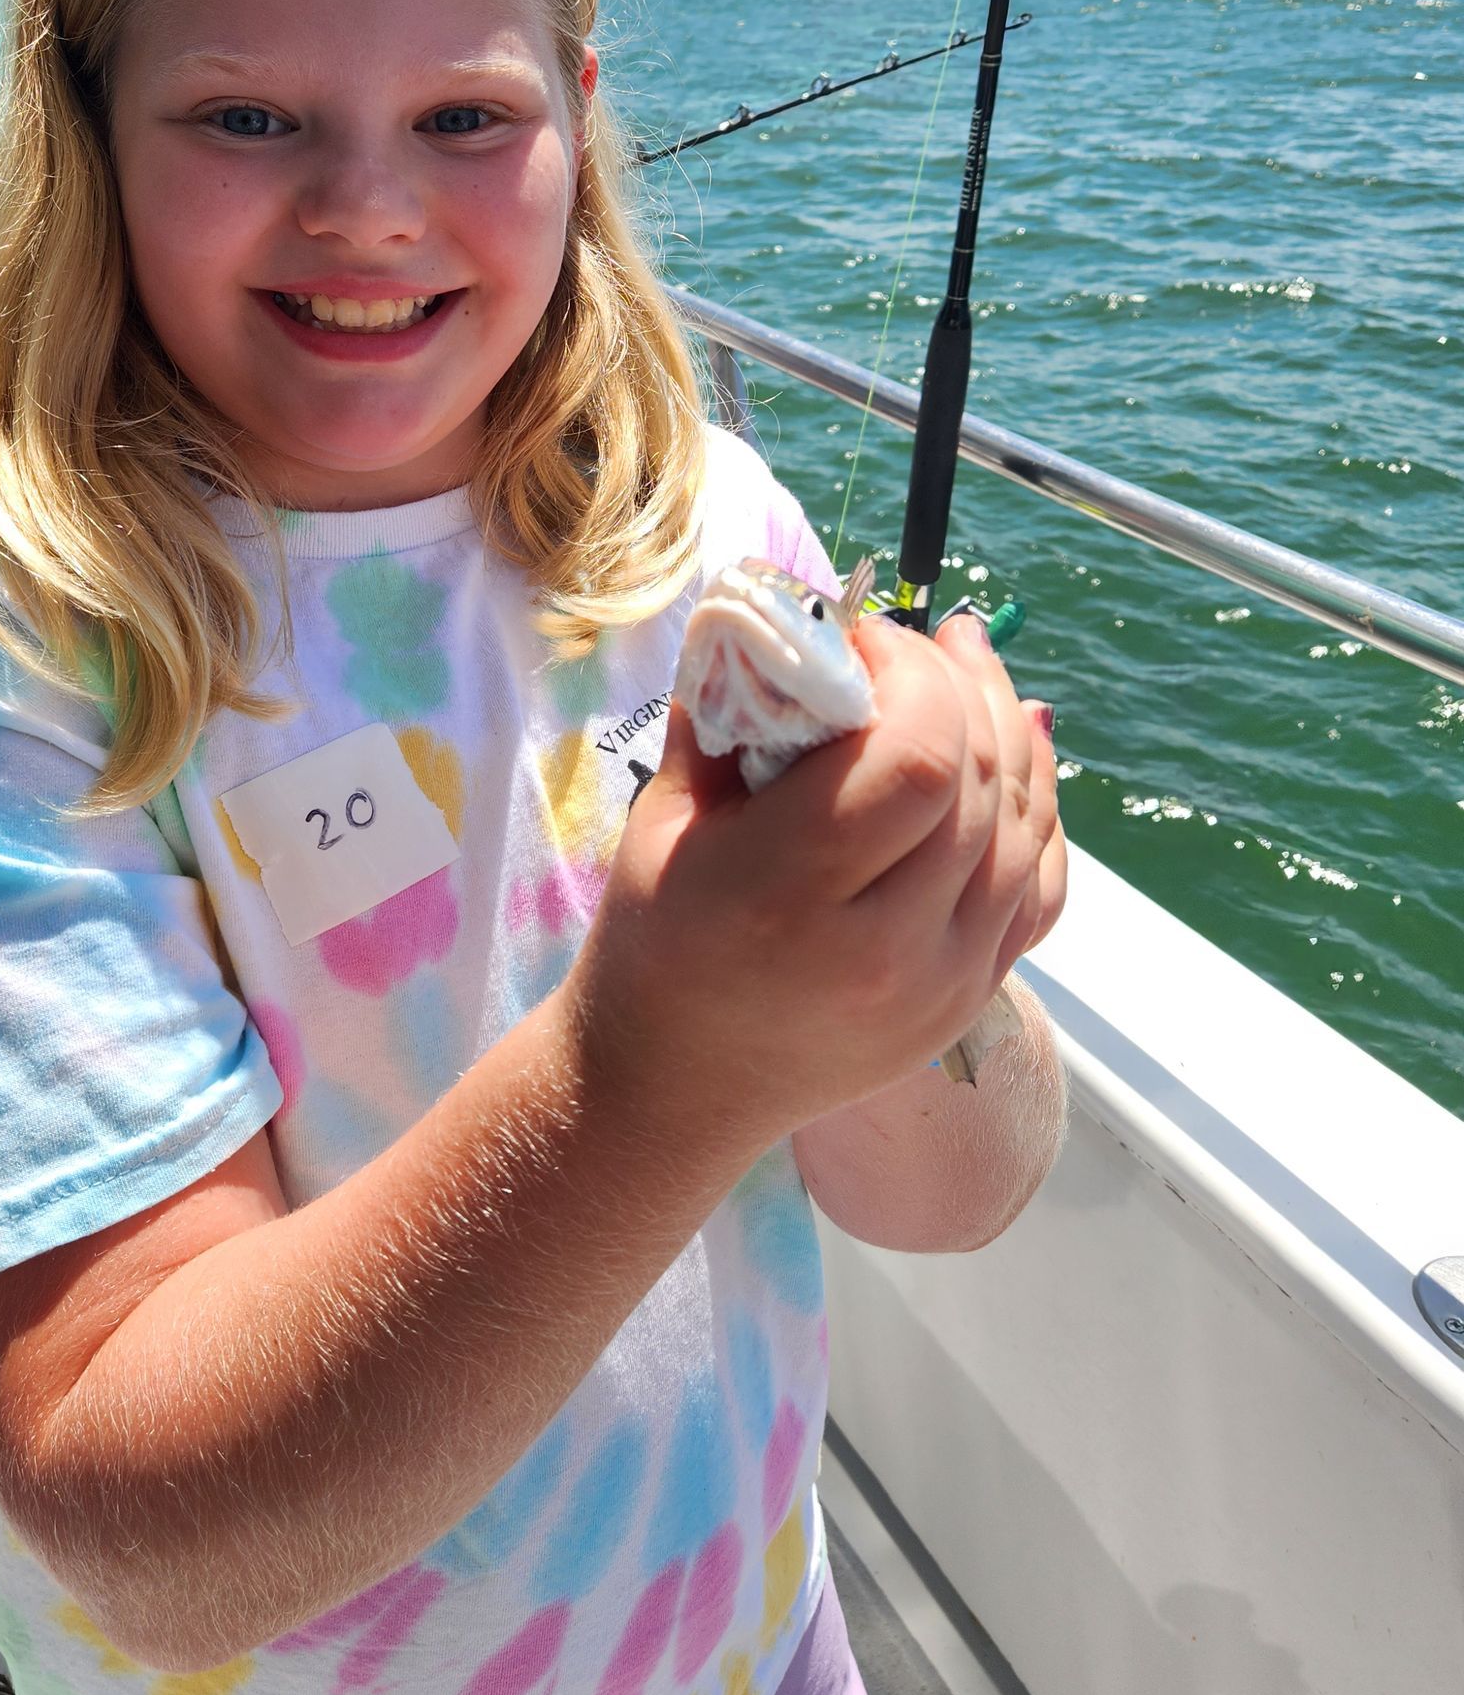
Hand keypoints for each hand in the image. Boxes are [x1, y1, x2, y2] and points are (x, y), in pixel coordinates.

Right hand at [563, 610, 1065, 1148]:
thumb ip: (728, 706)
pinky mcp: (974, 997)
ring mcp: (946, 982)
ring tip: (969, 663)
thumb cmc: (654, 943)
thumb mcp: (665, 816)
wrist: (677, 1085)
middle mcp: (888, 948)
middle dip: (955, 684)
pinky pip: (1040, 883)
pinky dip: (1038, 805)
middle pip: (978, 780)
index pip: (917, 757)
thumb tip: (783, 609)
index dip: (911, 674)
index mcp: (793, 896)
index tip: (866, 639)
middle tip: (917, 640)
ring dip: (1006, 729)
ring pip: (1025, 825)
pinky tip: (1019, 744)